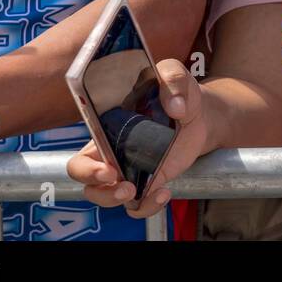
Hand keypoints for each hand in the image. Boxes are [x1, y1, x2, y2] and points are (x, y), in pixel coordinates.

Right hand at [65, 59, 206, 217]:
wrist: (201, 113)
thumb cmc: (177, 93)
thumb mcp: (175, 75)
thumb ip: (173, 79)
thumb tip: (175, 106)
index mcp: (107, 130)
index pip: (80, 157)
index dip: (86, 169)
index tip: (108, 170)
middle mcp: (112, 152)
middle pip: (87, 183)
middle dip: (100, 191)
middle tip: (125, 187)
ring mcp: (129, 169)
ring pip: (107, 198)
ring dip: (119, 202)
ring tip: (139, 192)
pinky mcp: (149, 181)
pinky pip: (138, 204)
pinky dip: (148, 206)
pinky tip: (164, 192)